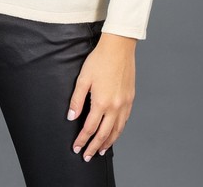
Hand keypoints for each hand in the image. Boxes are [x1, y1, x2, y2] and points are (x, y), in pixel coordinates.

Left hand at [67, 32, 136, 159]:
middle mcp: (115, 106)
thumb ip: (77, 100)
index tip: (76, 148)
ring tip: (101, 150)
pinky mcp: (130, 98)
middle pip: (104, 134)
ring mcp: (124, 103)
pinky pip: (125, 121)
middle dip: (94, 146)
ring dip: (108, 142)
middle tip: (87, 156)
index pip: (90, 128)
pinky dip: (119, 131)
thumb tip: (71, 117)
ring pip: (117, 130)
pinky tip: (114, 132)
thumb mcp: (83, 78)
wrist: (119, 47)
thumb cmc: (99, 60)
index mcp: (101, 102)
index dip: (82, 140)